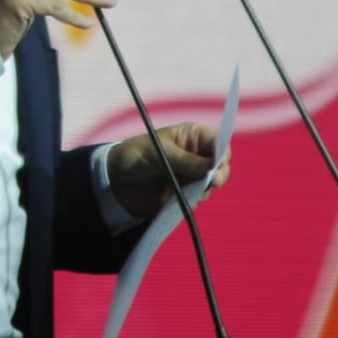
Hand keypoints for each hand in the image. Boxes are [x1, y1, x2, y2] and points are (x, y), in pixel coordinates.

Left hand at [107, 121, 228, 220]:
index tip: (218, 165)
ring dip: (204, 190)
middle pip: (221, 165)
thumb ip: (186, 161)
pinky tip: (179, 199)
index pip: (218, 141)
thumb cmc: (136, 156)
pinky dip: (193, 201)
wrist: (116, 183)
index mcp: (192, 136)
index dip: (222, 153)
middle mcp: (196, 155)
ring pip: (212, 185)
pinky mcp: (185, 194)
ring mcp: (192, 176)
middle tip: (211, 182)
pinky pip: (198, 200)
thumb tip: (213, 167)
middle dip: (218, 174)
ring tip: (186, 190)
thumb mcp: (160, 153)